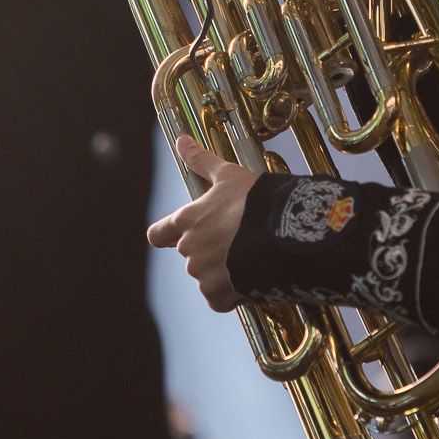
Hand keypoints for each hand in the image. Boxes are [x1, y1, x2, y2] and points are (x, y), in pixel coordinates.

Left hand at [146, 135, 259, 310]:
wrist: (279, 233)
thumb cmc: (254, 200)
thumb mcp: (228, 175)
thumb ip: (201, 160)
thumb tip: (181, 140)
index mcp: (187, 220)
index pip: (158, 234)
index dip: (166, 235)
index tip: (178, 235)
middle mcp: (188, 249)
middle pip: (191, 255)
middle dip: (210, 252)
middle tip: (238, 242)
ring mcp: (201, 274)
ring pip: (207, 277)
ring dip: (223, 272)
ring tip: (250, 259)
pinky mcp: (217, 294)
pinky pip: (220, 299)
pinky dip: (232, 293)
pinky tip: (250, 279)